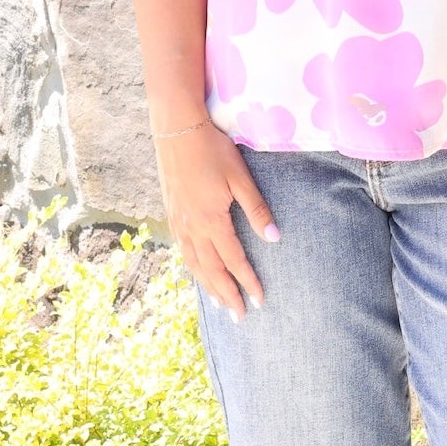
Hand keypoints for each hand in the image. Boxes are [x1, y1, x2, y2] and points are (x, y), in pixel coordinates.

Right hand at [153, 120, 278, 320]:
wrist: (177, 128)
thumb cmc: (213, 149)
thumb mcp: (240, 177)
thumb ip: (257, 209)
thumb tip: (275, 238)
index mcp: (211, 220)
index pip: (234, 260)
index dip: (247, 282)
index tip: (260, 300)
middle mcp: (192, 227)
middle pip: (212, 270)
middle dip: (226, 294)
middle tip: (239, 317)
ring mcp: (179, 221)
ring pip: (194, 263)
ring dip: (208, 286)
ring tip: (219, 304)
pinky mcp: (171, 213)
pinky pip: (183, 250)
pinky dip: (193, 267)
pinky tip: (198, 271)